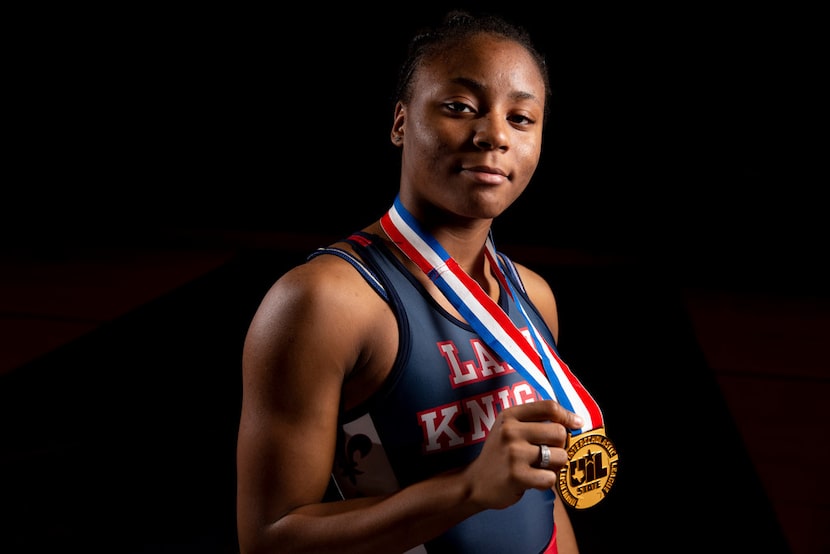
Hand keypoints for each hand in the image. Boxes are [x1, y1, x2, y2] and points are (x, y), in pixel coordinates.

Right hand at [462, 400, 582, 509]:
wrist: (475, 483)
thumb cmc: (500, 455)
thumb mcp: (509, 429)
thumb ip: (535, 421)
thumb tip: (575, 421)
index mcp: (510, 415)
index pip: (548, 407)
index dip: (567, 415)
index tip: (576, 424)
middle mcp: (510, 431)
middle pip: (559, 432)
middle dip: (560, 446)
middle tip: (549, 455)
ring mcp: (513, 453)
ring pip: (559, 456)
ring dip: (555, 466)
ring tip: (540, 468)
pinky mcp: (517, 475)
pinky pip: (550, 478)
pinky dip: (546, 482)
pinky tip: (533, 481)